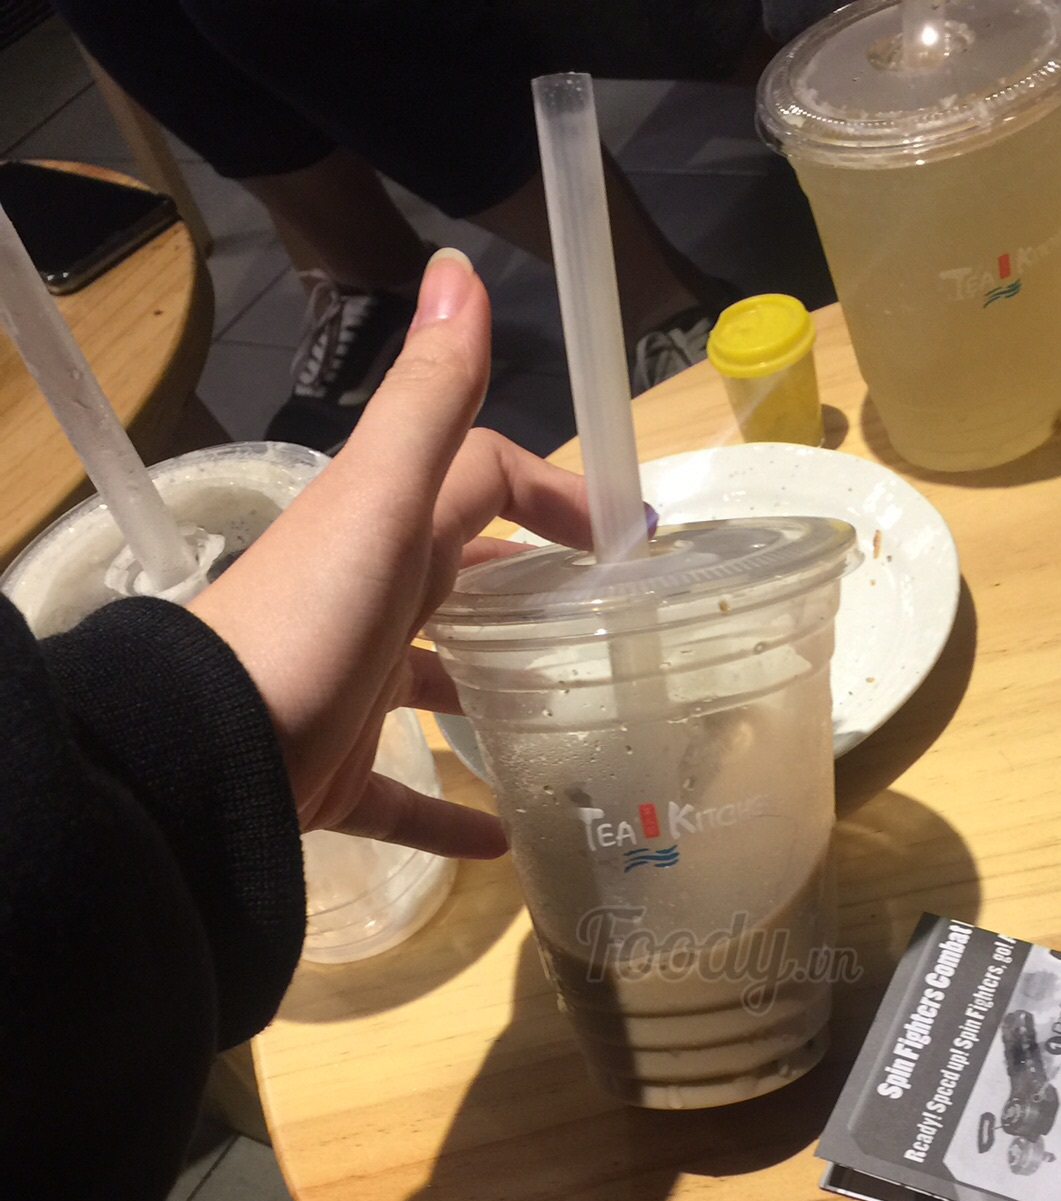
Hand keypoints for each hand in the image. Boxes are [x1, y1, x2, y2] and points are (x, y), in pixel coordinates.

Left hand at [190, 248, 590, 858]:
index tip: (627, 538)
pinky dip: (455, 818)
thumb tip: (459, 269)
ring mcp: (350, 687)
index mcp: (384, 527)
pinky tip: (508, 841)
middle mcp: (369, 597)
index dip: (552, 494)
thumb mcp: (379, 503)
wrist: (204, 755)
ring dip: (496, 696)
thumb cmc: (308, 622)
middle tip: (612, 628)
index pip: (482, 480)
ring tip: (574, 720)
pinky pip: (407, 797)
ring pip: (435, 684)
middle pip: (463, 577)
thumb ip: (427, 403)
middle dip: (533, 591)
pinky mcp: (336, 774)